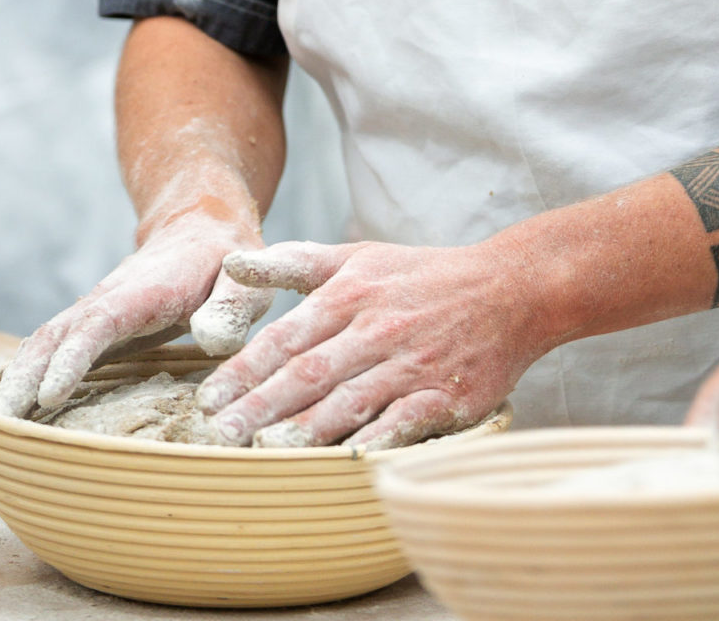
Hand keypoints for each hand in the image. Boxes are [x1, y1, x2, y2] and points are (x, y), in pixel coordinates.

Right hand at [0, 212, 272, 417]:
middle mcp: (108, 301)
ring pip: (43, 343)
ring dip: (15, 380)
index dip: (72, 358)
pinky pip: (51, 351)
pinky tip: (11, 410)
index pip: (99, 324)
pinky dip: (25, 376)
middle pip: (54, 336)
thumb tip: (211, 340)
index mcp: (144, 292)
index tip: (49, 395)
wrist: (203, 229)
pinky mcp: (93, 329)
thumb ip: (232, 306)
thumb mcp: (246, 279)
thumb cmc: (229, 262)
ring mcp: (95, 314)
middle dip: (23, 378)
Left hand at [195, 238, 544, 449]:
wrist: (510, 289)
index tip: (208, 399)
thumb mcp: (359, 257)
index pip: (286, 337)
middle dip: (261, 405)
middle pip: (309, 372)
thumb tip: (231, 265)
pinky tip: (342, 461)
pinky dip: (372, 441)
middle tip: (220, 434)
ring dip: (306, 428)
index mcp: (352, 294)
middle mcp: (377, 328)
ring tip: (266, 450)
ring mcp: (410, 364)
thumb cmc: (424, 277)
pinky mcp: (442, 395)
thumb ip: (294, 264)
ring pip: (349, 400)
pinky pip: (400, 422)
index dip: (244, 369)